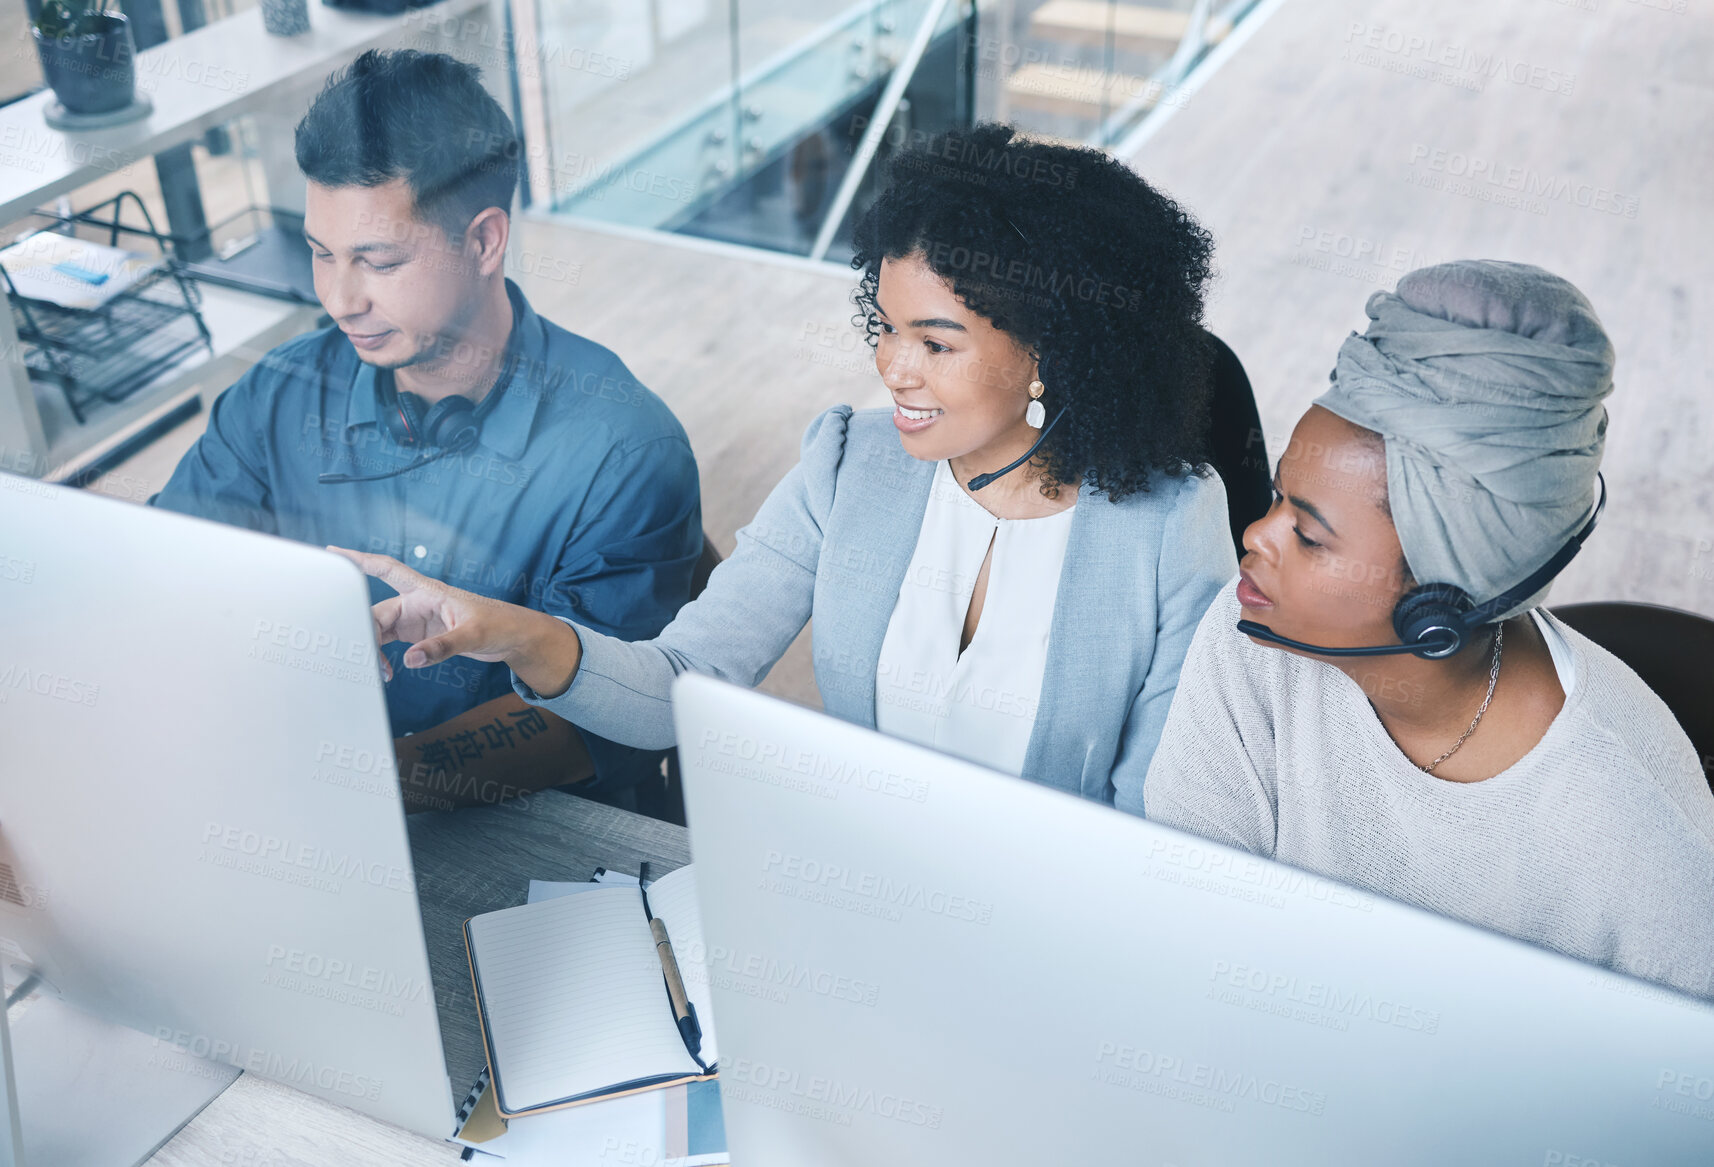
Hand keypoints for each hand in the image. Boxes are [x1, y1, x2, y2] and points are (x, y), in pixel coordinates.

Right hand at [326, 547, 582, 695]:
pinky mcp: (418, 635)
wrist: (512, 637)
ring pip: (378, 630)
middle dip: (363, 632)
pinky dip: (382, 657)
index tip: (332, 554)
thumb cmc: (498, 624)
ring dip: (372, 649)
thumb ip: (442, 647)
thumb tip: (411, 660)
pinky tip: (387, 672)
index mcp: (427, 591)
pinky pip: (388, 643)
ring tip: (379, 671)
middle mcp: (416, 603)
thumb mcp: (473, 635)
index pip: (387, 569)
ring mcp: (414, 620)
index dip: (359, 560)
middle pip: (376, 612)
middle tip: (359, 656)